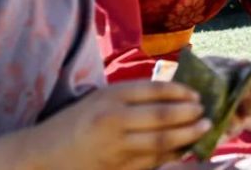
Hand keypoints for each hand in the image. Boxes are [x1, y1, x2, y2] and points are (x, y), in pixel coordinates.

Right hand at [35, 81, 209, 169]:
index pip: (156, 90)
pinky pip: (152, 161)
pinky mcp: (117, 169)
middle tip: (206, 113)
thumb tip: (177, 90)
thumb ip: (136, 93)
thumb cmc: (80, 120)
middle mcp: (114, 119)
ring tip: (203, 129)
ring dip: (188, 136)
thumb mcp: (104, 97)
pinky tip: (185, 150)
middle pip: (163, 116)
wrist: (44, 154)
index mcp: (112, 96)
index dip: (182, 92)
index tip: (197, 95)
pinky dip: (172, 155)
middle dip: (190, 115)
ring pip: (162, 142)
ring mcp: (115, 147)